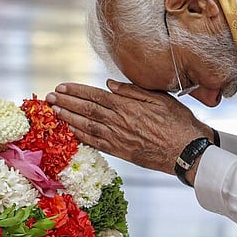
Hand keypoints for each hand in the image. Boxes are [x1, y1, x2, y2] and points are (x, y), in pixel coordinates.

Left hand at [46, 79, 214, 174]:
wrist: (187, 151)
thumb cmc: (178, 122)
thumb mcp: (159, 98)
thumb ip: (132, 91)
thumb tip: (110, 84)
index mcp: (128, 106)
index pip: (95, 96)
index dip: (76, 91)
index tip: (61, 87)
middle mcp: (119, 122)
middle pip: (86, 110)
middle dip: (66, 102)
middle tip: (49, 98)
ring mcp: (118, 138)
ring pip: (87, 126)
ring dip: (68, 118)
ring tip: (54, 112)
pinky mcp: (120, 152)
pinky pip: (95, 143)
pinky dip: (81, 137)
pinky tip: (70, 132)